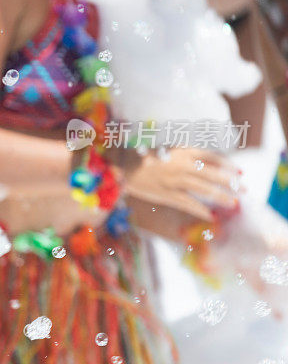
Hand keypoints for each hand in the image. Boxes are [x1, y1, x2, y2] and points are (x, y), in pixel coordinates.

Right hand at [124, 148, 238, 222]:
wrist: (119, 169)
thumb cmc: (138, 157)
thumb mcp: (161, 148)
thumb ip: (180, 153)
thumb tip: (200, 162)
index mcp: (180, 151)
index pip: (210, 156)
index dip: (227, 164)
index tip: (239, 171)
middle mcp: (180, 165)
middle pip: (212, 173)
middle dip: (231, 182)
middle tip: (245, 189)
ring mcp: (173, 180)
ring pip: (203, 189)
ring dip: (221, 196)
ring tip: (233, 203)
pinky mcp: (166, 194)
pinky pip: (188, 203)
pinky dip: (200, 210)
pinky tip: (211, 216)